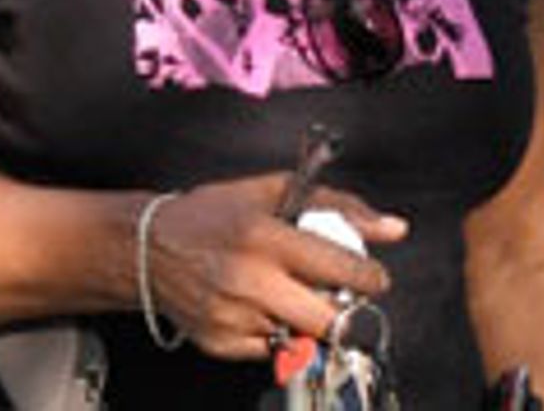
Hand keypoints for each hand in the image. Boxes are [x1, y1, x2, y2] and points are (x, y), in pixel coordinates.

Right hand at [144, 173, 407, 359]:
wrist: (149, 248)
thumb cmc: (212, 214)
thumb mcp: (270, 192)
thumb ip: (336, 205)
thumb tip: (394, 228)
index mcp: (265, 236)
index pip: (340, 268)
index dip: (369, 277)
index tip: (374, 278)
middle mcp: (250, 280)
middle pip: (329, 319)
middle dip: (343, 309)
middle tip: (336, 293)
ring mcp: (234, 317)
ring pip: (302, 336)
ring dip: (305, 319)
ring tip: (285, 290)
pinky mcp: (221, 343)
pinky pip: (271, 350)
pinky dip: (274, 331)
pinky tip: (257, 304)